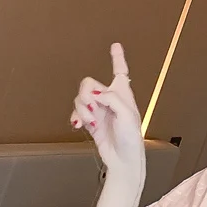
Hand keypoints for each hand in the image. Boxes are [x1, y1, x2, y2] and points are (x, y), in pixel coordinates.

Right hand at [70, 42, 145, 179]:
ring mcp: (98, 111)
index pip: (120, 71)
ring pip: (80, 99)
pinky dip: (76, 117)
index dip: (117, 58)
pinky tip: (79, 124)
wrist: (123, 160)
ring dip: (82, 109)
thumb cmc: (131, 139)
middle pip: (89, 84)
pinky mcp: (90, 122)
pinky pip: (76, 112)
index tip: (116, 45)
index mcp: (122, 94)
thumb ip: (111, 99)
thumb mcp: (127, 115)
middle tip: (93, 108)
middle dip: (86, 94)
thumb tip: (96, 94)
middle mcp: (109, 100)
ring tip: (90, 121)